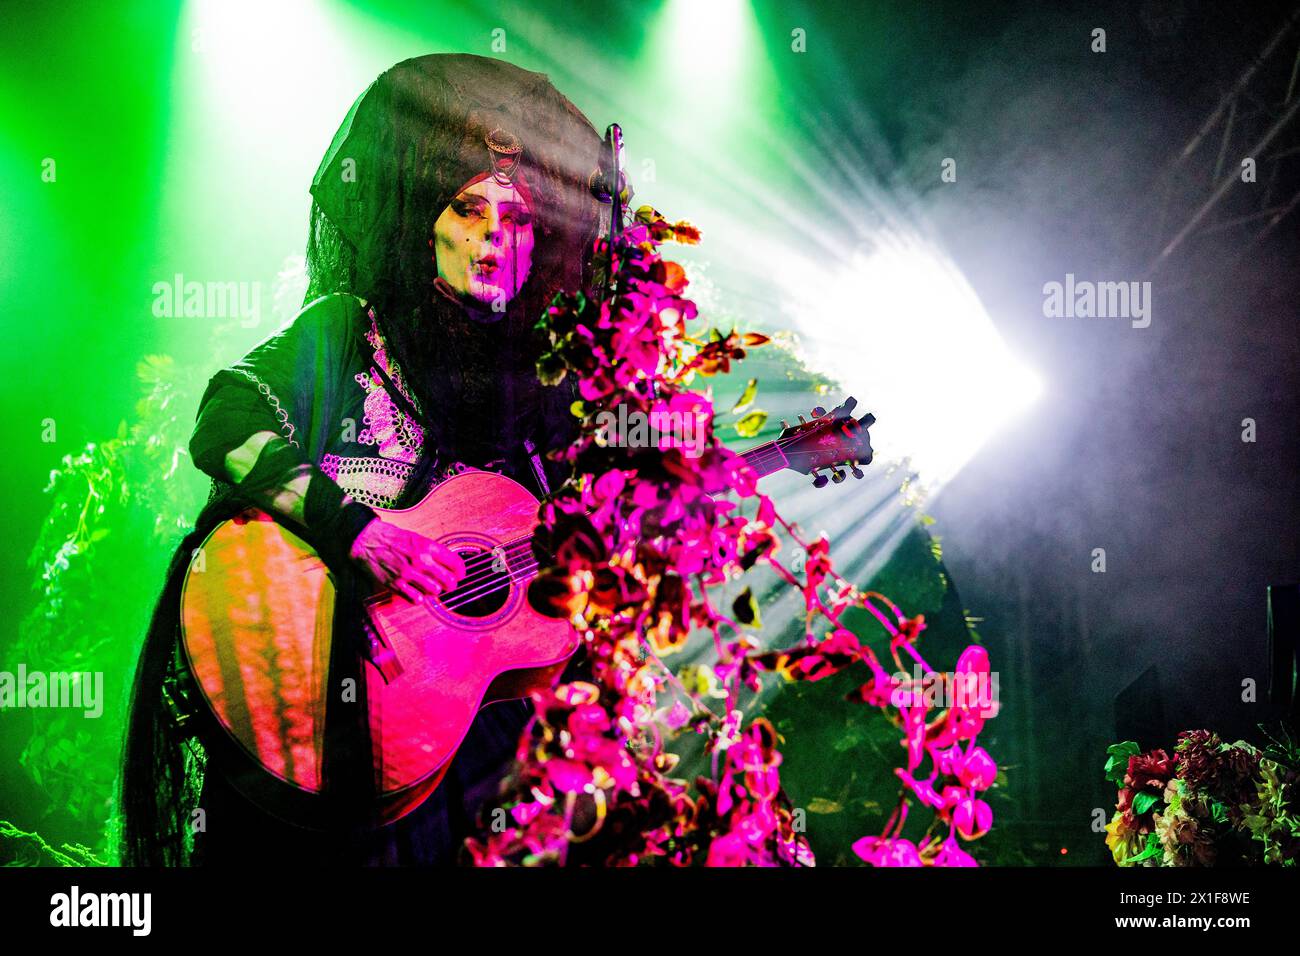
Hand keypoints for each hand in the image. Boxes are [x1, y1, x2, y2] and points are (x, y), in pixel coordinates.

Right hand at [348, 518, 466, 602]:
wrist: (367, 541)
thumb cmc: (392, 538)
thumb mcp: (417, 538)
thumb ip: (433, 551)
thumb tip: (448, 564)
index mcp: (427, 547)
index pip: (455, 563)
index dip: (461, 571)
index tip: (460, 574)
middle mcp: (420, 561)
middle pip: (449, 581)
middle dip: (451, 584)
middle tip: (449, 584)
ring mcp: (409, 574)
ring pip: (435, 591)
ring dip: (435, 590)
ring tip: (431, 586)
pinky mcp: (396, 585)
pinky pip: (416, 599)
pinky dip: (420, 598)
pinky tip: (418, 592)